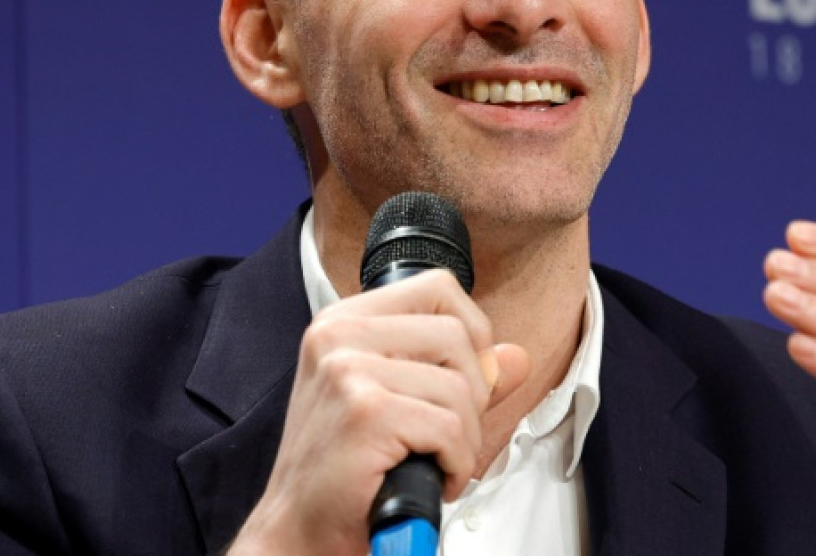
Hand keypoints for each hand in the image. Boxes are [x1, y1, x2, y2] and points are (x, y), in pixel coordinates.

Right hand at [227, 269, 529, 555]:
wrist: (300, 528)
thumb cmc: (342, 469)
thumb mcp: (397, 401)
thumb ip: (459, 373)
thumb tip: (515, 358)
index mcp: (344, 320)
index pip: (437, 288)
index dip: (470, 331)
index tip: (462, 375)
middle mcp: (339, 334)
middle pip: (457, 335)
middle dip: (472, 393)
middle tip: (444, 432)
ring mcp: (349, 369)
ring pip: (461, 387)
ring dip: (464, 438)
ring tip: (432, 459)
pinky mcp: (366, 411)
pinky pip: (452, 427)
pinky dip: (455, 463)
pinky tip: (429, 476)